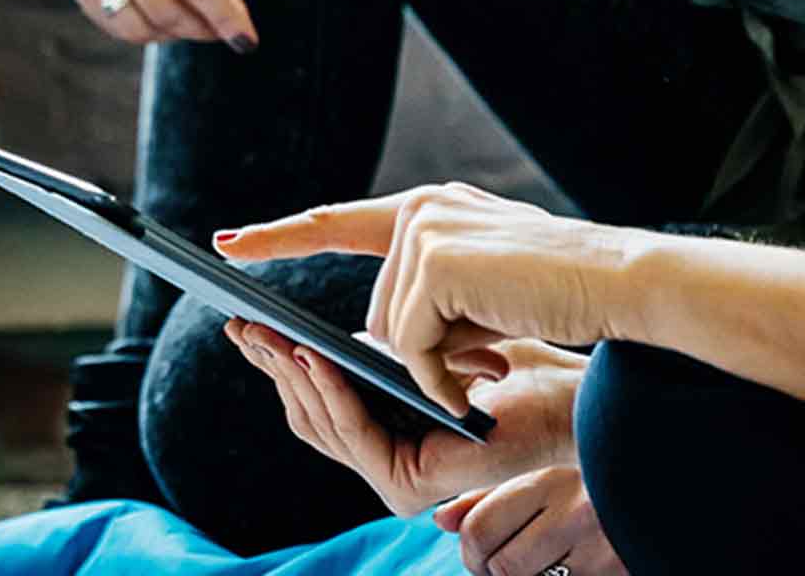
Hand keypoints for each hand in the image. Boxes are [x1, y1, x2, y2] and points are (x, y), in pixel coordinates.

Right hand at [62, 0, 255, 48]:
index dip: (224, 15)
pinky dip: (144, 29)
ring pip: (134, 25)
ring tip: (193, 21)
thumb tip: (232, 22)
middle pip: (164, 7)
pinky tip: (162, 15)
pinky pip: (111, 23)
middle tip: (222, 28)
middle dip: (200, 28)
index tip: (248, 41)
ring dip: (172, 35)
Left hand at [215, 184, 643, 415]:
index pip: (340, 220)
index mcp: (432, 205)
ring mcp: (424, 230)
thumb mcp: (482, 283)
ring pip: (392, 331)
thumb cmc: (563, 286)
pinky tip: (489, 364)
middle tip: (488, 346)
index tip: (229, 244)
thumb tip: (378, 336)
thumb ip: (431, 289)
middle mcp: (421, 207)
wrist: (617, 277)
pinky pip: (410, 347)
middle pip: (379, 309)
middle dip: (419, 349)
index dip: (282, 233)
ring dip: (438, 361)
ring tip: (500, 345)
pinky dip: (443, 374)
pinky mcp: (432, 264)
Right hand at [224, 322, 586, 515]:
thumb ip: (391, 348)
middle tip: (240, 324)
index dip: (280, 359)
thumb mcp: (433, 344)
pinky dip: (334, 392)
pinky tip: (317, 355)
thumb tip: (345, 330)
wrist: (565, 393)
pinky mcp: (404, 486)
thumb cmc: (516, 362)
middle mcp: (382, 457)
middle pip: (308, 411)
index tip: (246, 318)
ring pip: (324, 422)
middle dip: (273, 364)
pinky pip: (356, 434)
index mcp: (384, 426)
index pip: (317, 396)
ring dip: (294, 375)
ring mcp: (390, 477)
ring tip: (270, 334)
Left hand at [436, 466, 626, 575]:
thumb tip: (441, 520)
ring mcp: (596, 554)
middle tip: (515, 557)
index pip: (479, 529)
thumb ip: (490, 498)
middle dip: (495, 570)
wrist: (659, 490)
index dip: (472, 547)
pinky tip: (567, 568)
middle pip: (499, 567)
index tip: (483, 547)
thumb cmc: (590, 486)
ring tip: (546, 560)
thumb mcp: (542, 480)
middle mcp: (574, 515)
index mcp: (551, 482)